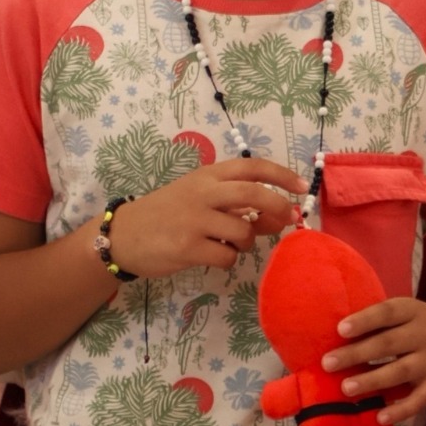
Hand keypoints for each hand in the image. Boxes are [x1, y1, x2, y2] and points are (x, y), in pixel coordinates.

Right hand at [106, 158, 304, 278]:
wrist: (122, 235)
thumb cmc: (167, 213)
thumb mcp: (199, 195)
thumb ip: (234, 201)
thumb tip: (279, 214)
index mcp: (208, 175)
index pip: (252, 166)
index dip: (282, 175)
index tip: (302, 187)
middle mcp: (203, 193)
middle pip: (254, 194)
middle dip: (278, 206)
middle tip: (289, 219)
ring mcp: (195, 220)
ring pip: (244, 231)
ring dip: (246, 241)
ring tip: (229, 242)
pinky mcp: (187, 247)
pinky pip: (227, 256)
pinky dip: (228, 259)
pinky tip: (213, 255)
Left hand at [323, 297, 425, 425]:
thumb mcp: (412, 313)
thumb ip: (383, 323)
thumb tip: (338, 337)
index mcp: (415, 312)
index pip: (389, 312)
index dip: (366, 320)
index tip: (340, 329)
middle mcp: (425, 334)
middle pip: (390, 343)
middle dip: (358, 353)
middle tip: (328, 362)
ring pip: (401, 371)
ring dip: (373, 380)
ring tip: (346, 389)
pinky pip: (419, 400)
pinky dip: (400, 410)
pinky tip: (379, 417)